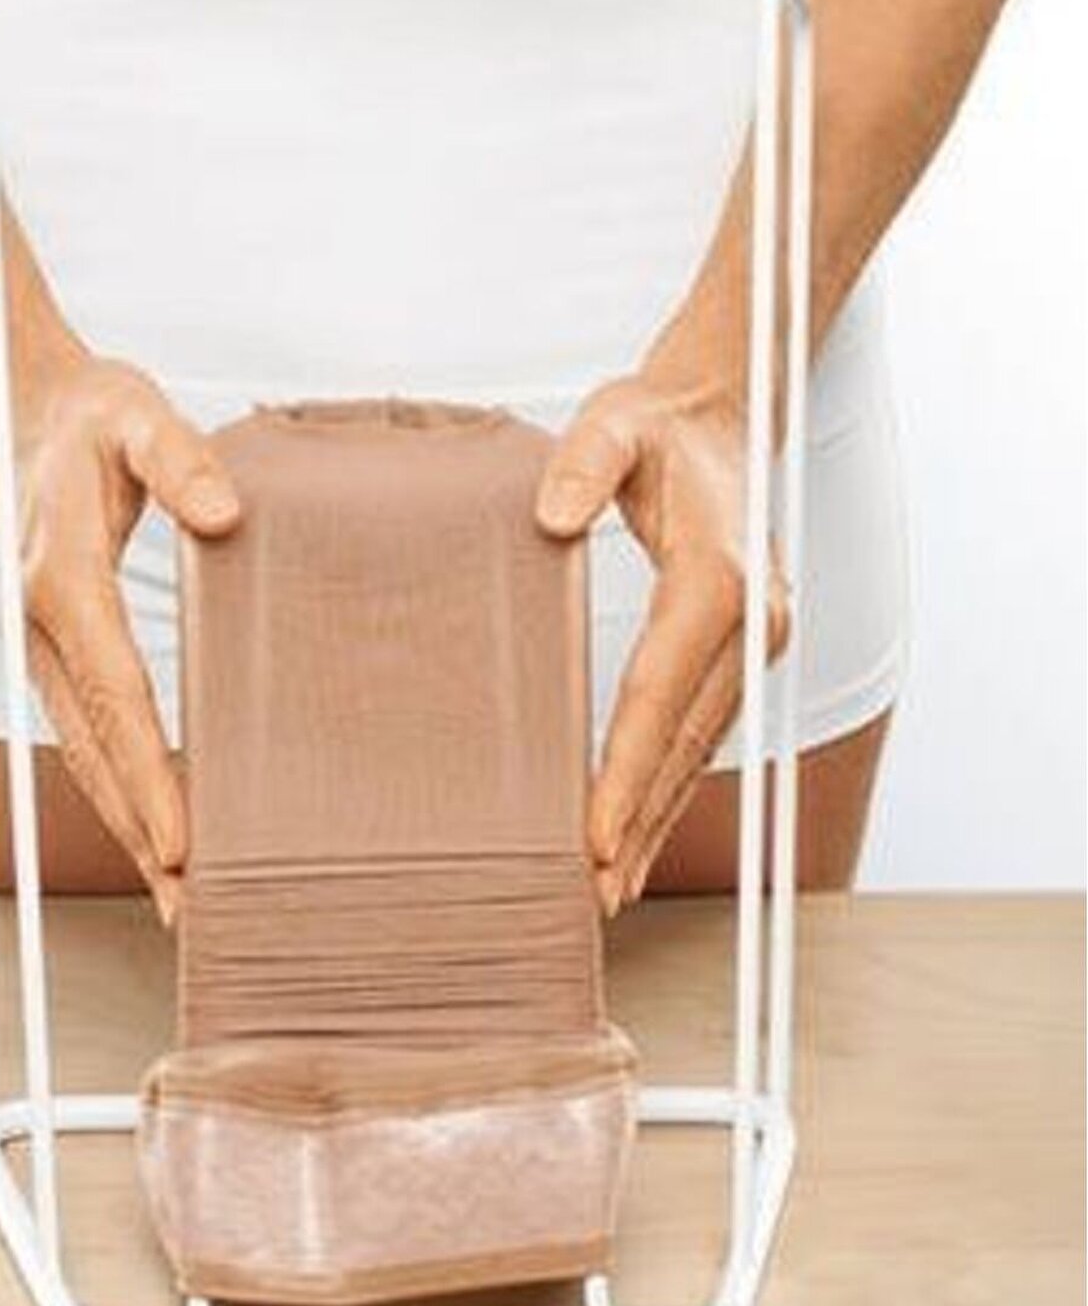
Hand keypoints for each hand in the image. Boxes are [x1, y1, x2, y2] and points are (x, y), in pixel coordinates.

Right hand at [0, 334, 240, 923]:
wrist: (15, 410)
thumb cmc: (86, 416)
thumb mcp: (136, 414)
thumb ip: (179, 459)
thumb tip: (226, 516)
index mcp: (62, 582)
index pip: (116, 698)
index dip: (150, 776)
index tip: (181, 841)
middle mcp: (41, 630)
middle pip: (97, 754)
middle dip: (142, 836)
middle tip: (191, 908)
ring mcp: (42, 649)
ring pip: (87, 759)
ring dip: (130, 831)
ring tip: (179, 901)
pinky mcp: (56, 654)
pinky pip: (90, 738)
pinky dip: (123, 794)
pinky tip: (159, 837)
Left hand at [535, 358, 789, 915]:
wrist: (722, 415)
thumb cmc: (656, 425)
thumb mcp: (613, 422)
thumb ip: (585, 462)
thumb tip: (554, 513)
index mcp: (718, 577)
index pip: (661, 694)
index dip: (627, 770)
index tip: (596, 833)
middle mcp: (749, 622)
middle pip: (684, 741)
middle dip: (641, 820)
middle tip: (596, 890)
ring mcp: (752, 642)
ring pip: (698, 750)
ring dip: (658, 820)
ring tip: (613, 887)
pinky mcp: (739, 653)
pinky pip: (700, 734)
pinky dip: (670, 790)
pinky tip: (641, 837)